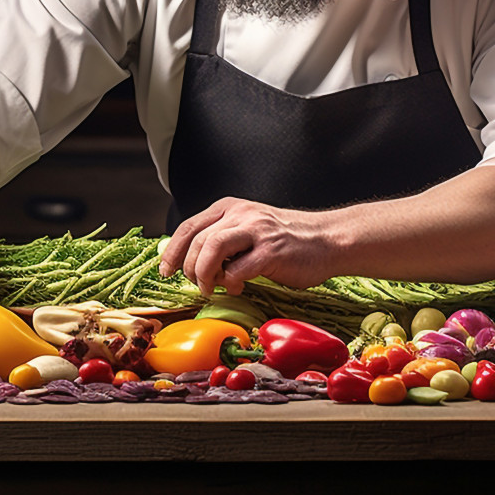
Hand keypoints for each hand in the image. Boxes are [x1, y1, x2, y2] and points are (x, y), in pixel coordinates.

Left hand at [158, 197, 336, 295]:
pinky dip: (231, 282)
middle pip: (196, 239)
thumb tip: (191, 262)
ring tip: (212, 287)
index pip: (189, 226)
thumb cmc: (287, 241)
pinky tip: (239, 286)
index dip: (173, 251)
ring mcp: (257, 231)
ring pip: (211, 248)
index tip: (166, 270)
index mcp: (230, 207)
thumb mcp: (249, 228)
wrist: (328, 239)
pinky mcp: (272, 251)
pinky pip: (238, 269)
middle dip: (189, 268)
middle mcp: (241, 214)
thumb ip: (223, 238)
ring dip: (205, 273)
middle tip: (198, 285)